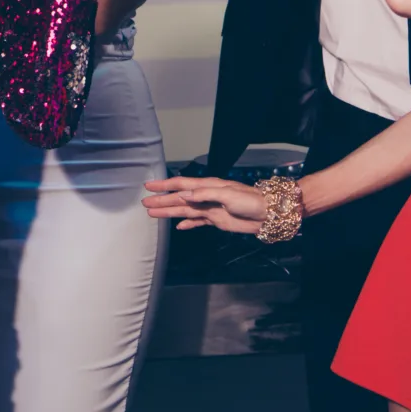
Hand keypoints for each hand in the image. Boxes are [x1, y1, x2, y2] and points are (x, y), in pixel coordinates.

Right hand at [141, 173, 268, 232]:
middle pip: (179, 199)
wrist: (266, 214)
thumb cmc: (249, 200)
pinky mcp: (215, 220)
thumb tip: (185, 194)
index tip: (149, 186)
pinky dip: (187, 224)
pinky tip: (177, 226)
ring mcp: (209, 209)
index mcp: (207, 186)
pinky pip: (196, 221)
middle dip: (162, 200)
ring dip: (168, 212)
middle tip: (145, 202)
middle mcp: (205, 197)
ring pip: (184, 210)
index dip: (164, 186)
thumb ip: (205, 194)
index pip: (181, 185)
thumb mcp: (228, 194)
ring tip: (152, 213)